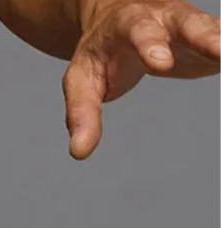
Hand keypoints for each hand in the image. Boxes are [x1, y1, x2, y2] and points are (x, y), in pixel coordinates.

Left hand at [65, 0, 219, 158]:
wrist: (116, 18)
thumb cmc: (99, 54)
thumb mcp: (81, 81)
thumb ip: (81, 114)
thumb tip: (79, 151)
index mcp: (126, 24)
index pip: (138, 32)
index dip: (150, 46)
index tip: (162, 64)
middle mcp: (162, 17)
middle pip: (185, 22)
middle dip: (203, 36)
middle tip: (220, 51)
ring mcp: (187, 25)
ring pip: (210, 28)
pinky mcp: (205, 37)